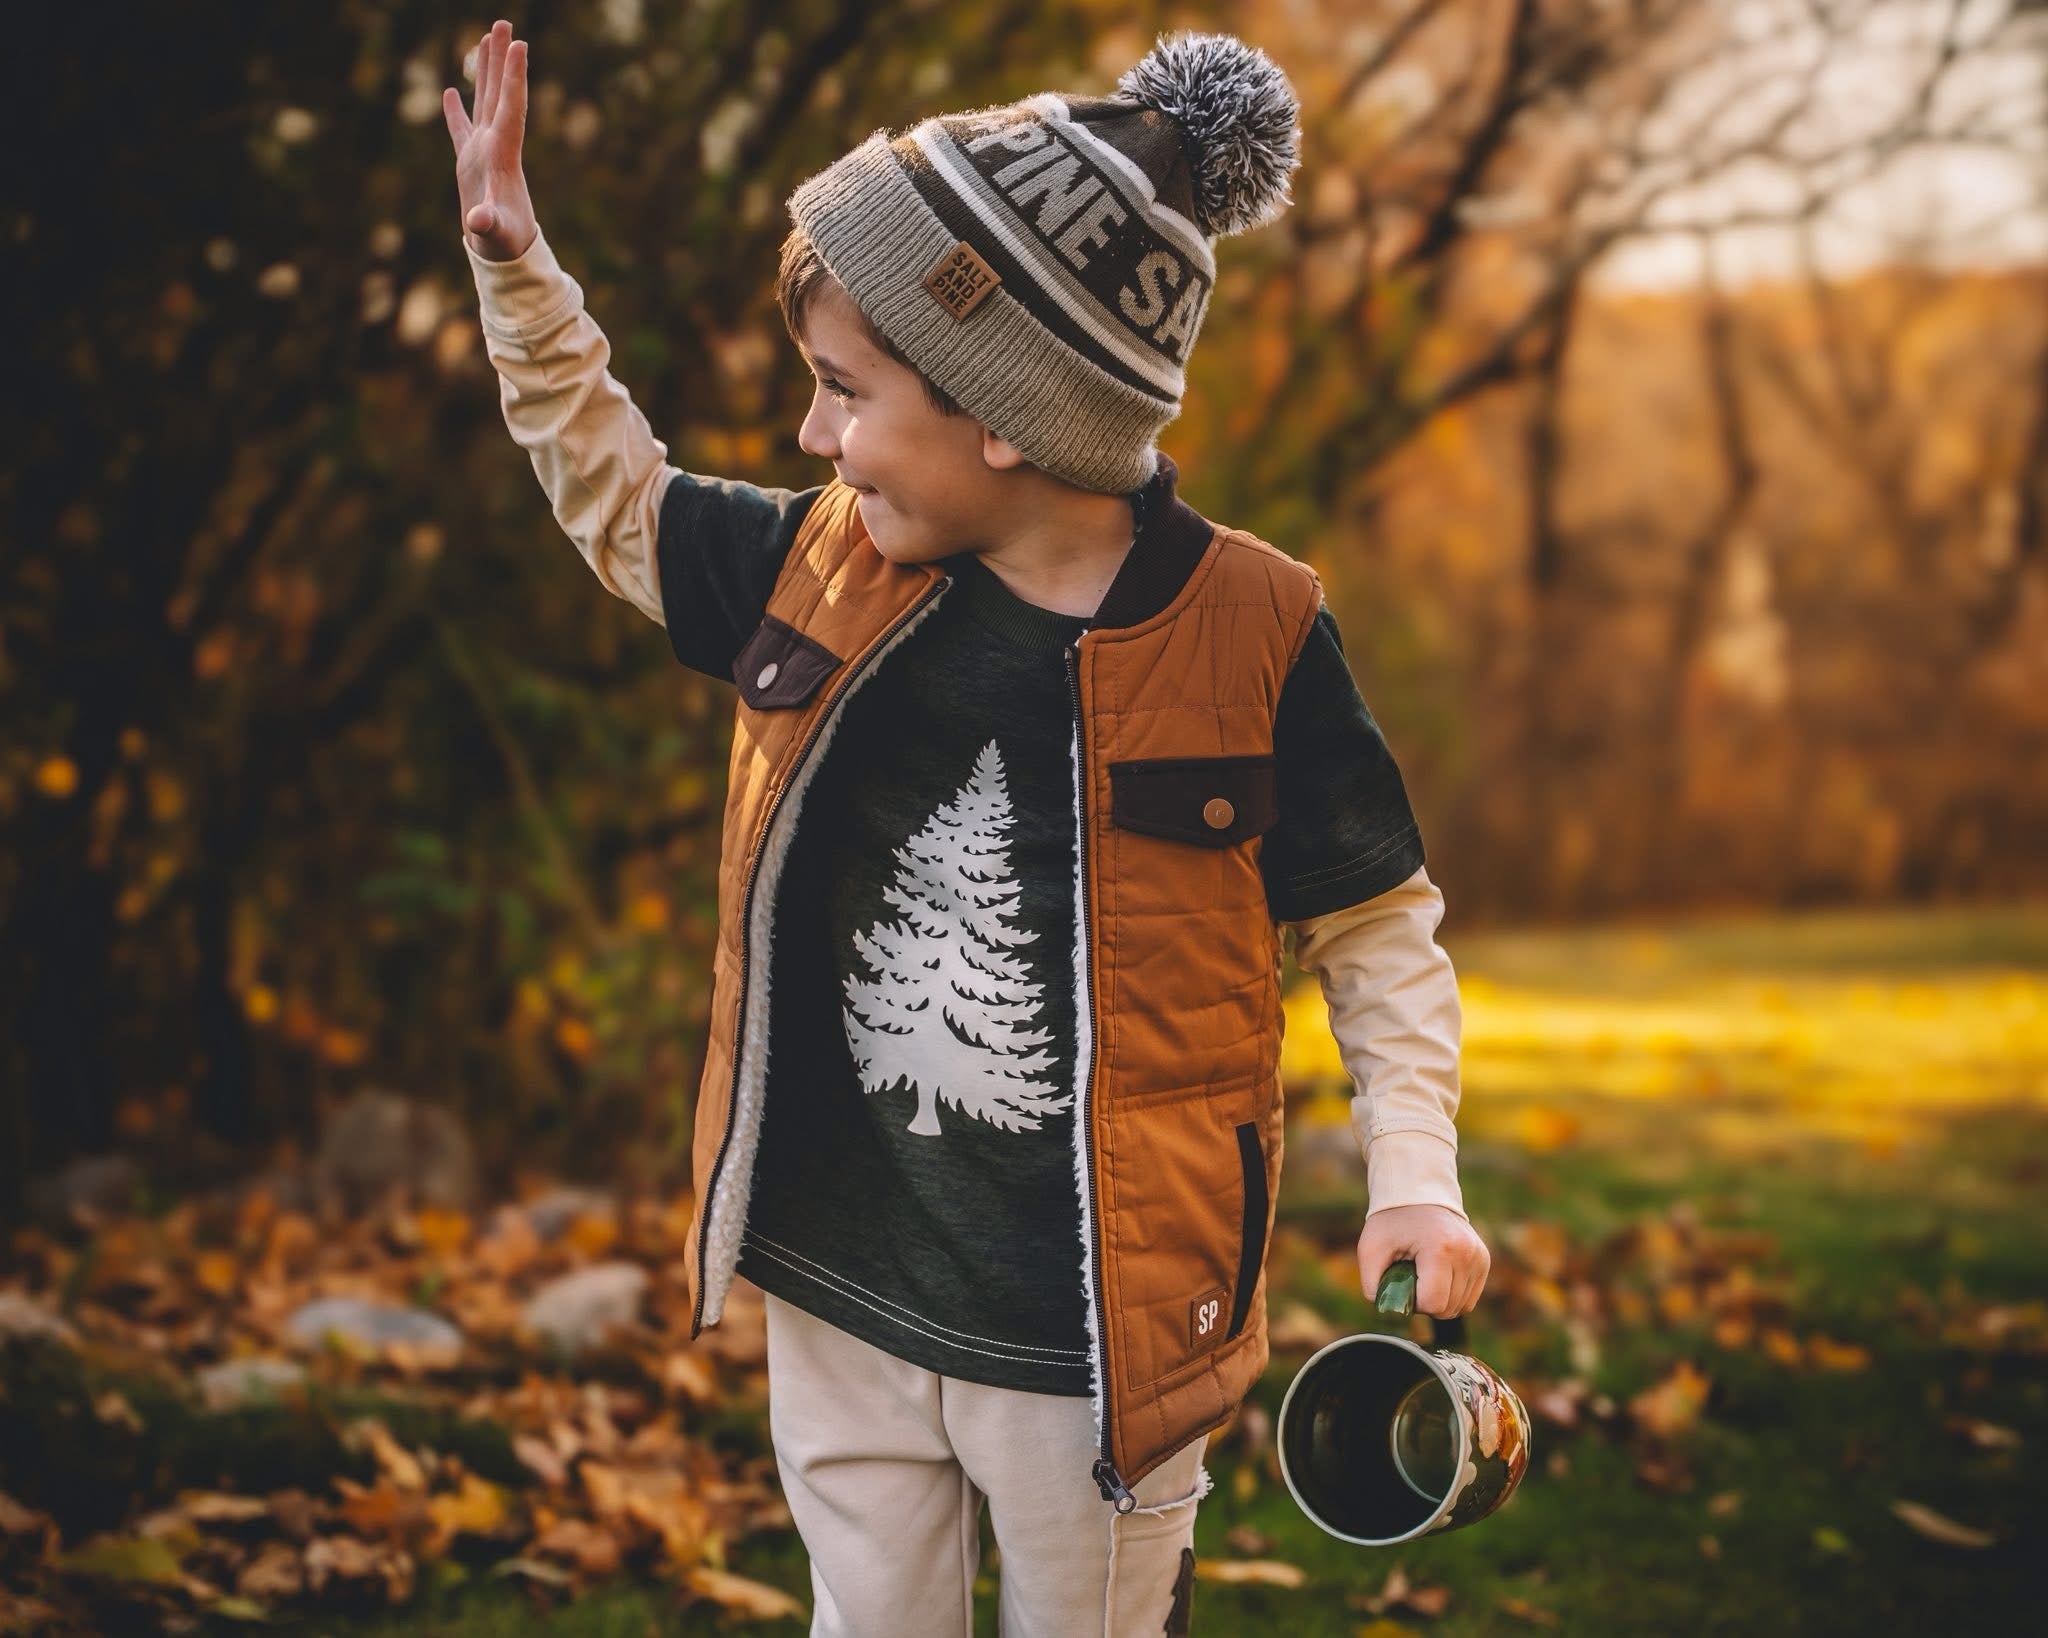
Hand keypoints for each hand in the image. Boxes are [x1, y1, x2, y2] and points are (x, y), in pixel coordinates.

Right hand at [443, 19, 538, 262]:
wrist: (505, 253)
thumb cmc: (503, 242)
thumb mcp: (495, 231)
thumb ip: (488, 222)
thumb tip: (478, 220)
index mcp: (503, 154)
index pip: (510, 107)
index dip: (514, 76)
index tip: (519, 45)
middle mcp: (496, 146)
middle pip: (500, 93)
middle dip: (501, 59)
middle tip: (504, 23)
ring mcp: (483, 152)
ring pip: (485, 102)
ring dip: (486, 71)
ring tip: (486, 38)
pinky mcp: (470, 163)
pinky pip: (462, 129)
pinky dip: (457, 110)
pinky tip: (453, 90)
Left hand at [1357, 1204, 1489, 1318]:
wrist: (1417, 1193)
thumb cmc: (1392, 1221)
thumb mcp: (1371, 1249)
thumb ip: (1374, 1286)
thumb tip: (1390, 1313)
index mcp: (1440, 1249)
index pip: (1433, 1304)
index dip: (1413, 1303)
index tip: (1403, 1282)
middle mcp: (1466, 1253)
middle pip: (1448, 1309)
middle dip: (1426, 1303)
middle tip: (1411, 1278)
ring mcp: (1479, 1256)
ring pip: (1462, 1307)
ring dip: (1440, 1300)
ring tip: (1424, 1276)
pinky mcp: (1484, 1259)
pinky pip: (1470, 1297)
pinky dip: (1452, 1295)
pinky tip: (1438, 1277)